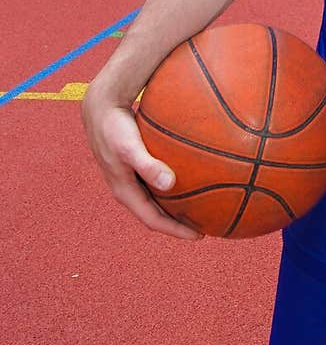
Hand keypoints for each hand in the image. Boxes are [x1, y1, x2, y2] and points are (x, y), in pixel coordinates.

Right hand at [81, 79, 202, 240]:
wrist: (100, 108)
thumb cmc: (114, 128)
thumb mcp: (130, 148)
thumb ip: (148, 166)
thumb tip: (170, 184)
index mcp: (125, 192)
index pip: (153, 221)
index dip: (176, 231)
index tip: (200, 236)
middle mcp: (129, 189)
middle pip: (156, 214)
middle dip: (179, 223)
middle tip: (206, 225)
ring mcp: (131, 178)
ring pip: (157, 199)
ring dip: (178, 206)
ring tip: (202, 206)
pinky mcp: (136, 165)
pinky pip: (159, 180)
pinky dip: (175, 184)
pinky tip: (193, 175)